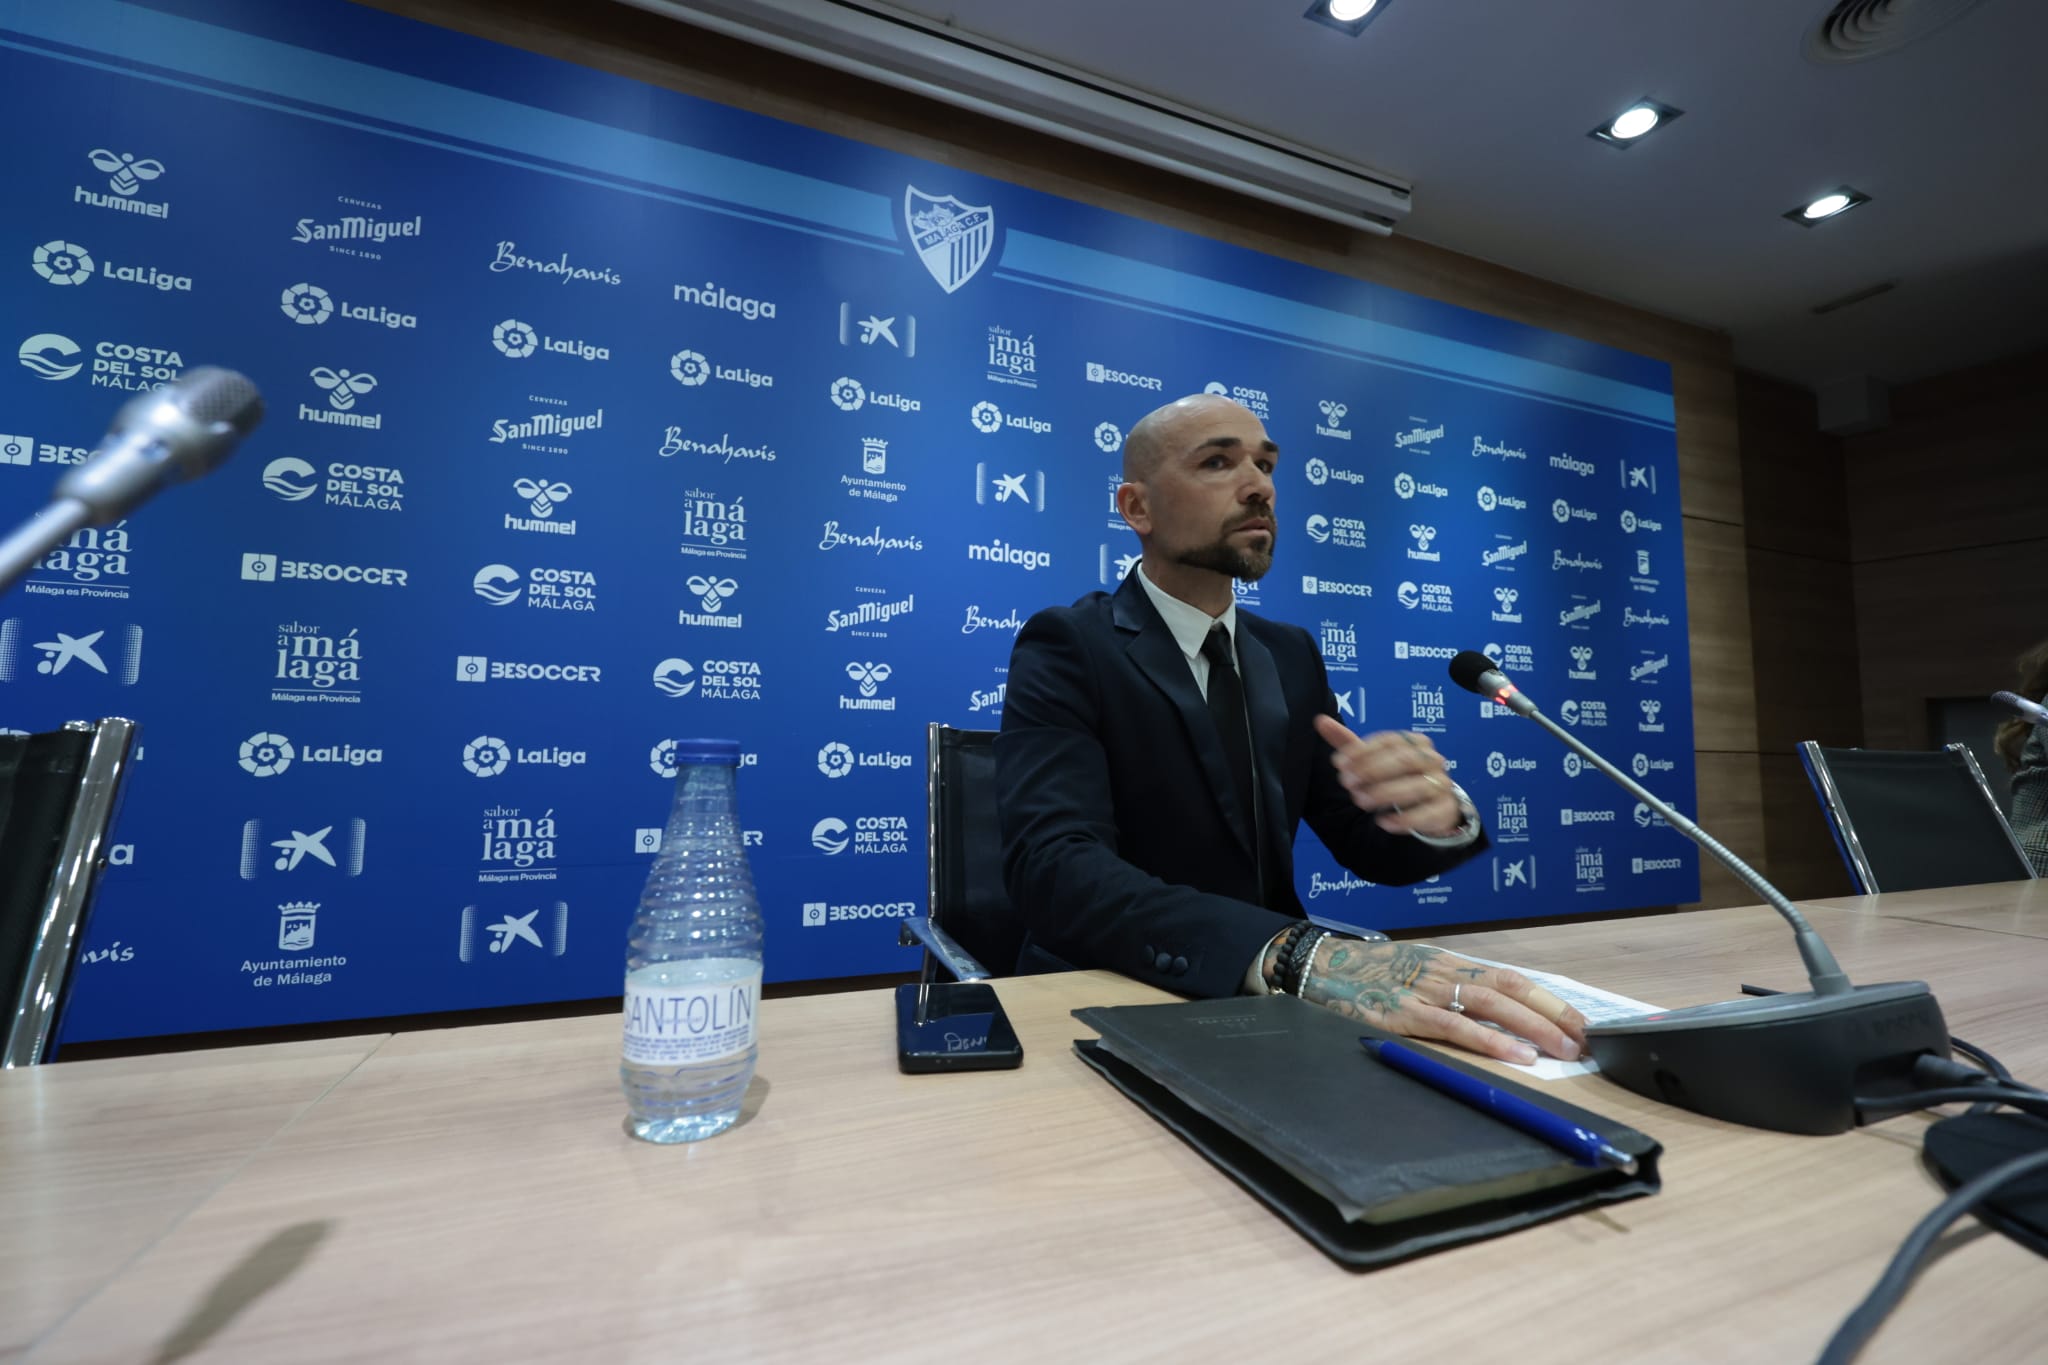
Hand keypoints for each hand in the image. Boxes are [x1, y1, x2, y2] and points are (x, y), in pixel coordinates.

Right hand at [1302, 939, 1586, 1063]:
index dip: (1548, 1000)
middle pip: (1512, 987)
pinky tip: (1517, 1056)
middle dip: (1554, 1013)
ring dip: (1534, 1027)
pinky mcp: (1402, 1013)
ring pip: (1492, 1003)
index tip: (1579, 1022)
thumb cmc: (1360, 976)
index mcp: (1447, 962)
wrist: (1312, 966)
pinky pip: (1454, 1027)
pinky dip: (1490, 1041)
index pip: (1511, 978)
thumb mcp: (1410, 973)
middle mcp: (1442, 971)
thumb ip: (1445, 989)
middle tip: (1586, 1039)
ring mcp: (1423, 990)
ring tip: (1564, 1049)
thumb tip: (1490, 1014)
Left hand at [1312, 714, 1463, 836]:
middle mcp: (1431, 760)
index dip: (1362, 751)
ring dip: (1384, 793)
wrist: (1430, 804)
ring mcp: (1441, 784)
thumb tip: (1319, 720)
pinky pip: (1428, 813)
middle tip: (1347, 783)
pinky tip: (1383, 822)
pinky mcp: (1445, 809)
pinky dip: (1405, 819)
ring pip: (1417, 786)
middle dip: (1372, 771)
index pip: (1389, 740)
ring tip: (1360, 800)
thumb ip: (1348, 743)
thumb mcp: (1373, 760)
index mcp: (1415, 742)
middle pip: (1404, 760)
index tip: (1339, 763)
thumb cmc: (1398, 776)